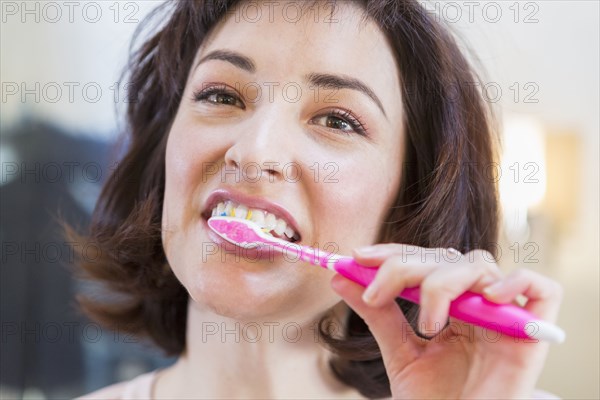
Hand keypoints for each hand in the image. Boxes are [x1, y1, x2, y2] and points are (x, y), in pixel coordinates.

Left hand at [330, 244, 562, 398]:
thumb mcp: (399, 353)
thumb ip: (377, 315)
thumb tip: (340, 278)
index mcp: (450, 306)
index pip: (424, 260)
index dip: (393, 252)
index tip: (358, 258)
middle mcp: (477, 305)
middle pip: (447, 258)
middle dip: (404, 267)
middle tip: (376, 294)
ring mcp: (505, 316)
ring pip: (479, 266)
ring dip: (442, 282)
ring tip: (427, 323)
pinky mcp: (534, 332)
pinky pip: (541, 289)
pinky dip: (516, 282)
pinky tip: (486, 299)